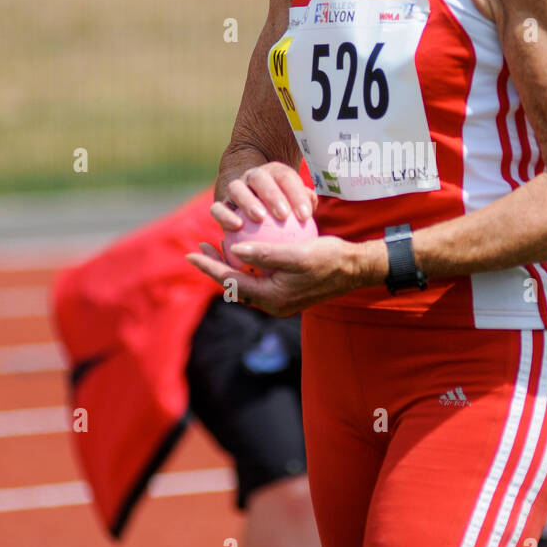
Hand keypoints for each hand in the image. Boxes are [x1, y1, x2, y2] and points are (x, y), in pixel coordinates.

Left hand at [187, 167, 381, 314]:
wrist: (355, 269)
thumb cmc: (329, 259)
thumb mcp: (298, 254)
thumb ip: (266, 254)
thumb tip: (235, 249)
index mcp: (272, 298)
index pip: (232, 282)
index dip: (209, 267)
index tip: (191, 253)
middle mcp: (273, 303)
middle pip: (235, 285)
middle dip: (216, 267)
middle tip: (201, 245)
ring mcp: (281, 298)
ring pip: (247, 282)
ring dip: (231, 265)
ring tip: (219, 244)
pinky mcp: (288, 291)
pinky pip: (260, 278)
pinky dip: (249, 264)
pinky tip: (246, 246)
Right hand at [211, 160, 317, 234]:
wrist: (252, 196)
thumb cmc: (284, 205)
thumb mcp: (295, 200)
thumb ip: (305, 202)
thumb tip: (310, 206)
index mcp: (274, 173)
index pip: (286, 178)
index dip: (296, 195)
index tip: (305, 216)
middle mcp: (253, 176)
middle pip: (260, 179)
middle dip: (272, 195)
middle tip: (283, 215)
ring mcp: (235, 188)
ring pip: (236, 188)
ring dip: (247, 202)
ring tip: (259, 218)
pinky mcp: (221, 203)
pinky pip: (218, 207)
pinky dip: (224, 215)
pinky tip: (236, 227)